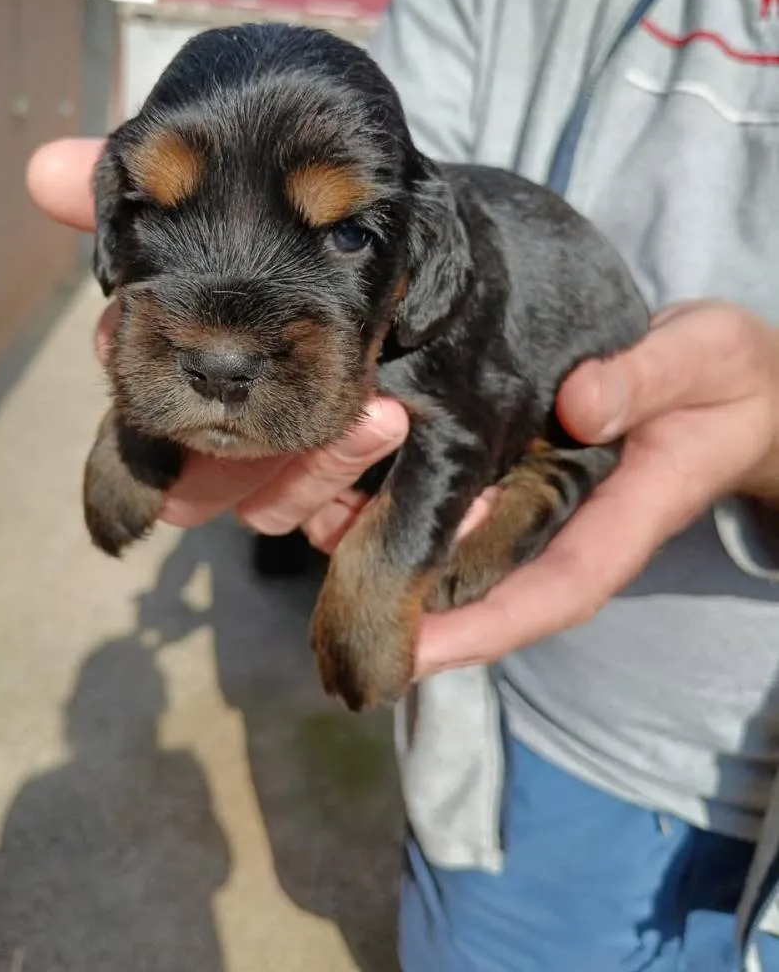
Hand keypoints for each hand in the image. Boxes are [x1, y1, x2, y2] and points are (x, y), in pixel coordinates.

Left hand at [27, 141, 778, 686]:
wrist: (722, 384)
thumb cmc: (723, 379)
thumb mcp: (710, 360)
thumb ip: (654, 378)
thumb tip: (582, 404)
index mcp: (610, 521)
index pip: (547, 592)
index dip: (477, 627)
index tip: (406, 649)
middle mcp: (553, 526)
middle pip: (471, 577)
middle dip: (391, 579)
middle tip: (314, 564)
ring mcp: (522, 502)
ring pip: (438, 541)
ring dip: (364, 536)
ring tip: (288, 514)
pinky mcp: (497, 470)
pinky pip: (432, 496)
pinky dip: (374, 491)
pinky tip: (315, 470)